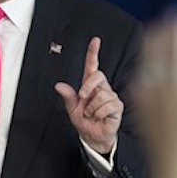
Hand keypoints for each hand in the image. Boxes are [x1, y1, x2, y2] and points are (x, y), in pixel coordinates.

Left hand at [55, 37, 122, 153]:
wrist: (93, 136)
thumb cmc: (84, 121)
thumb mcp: (72, 108)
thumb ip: (67, 96)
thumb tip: (59, 85)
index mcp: (90, 86)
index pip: (92, 66)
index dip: (93, 53)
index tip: (95, 41)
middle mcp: (102, 88)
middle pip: (97, 75)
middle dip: (87, 87)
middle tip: (83, 99)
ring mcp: (110, 96)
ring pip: (100, 94)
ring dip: (91, 107)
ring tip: (92, 114)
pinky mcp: (117, 106)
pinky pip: (107, 105)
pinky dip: (99, 113)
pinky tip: (100, 117)